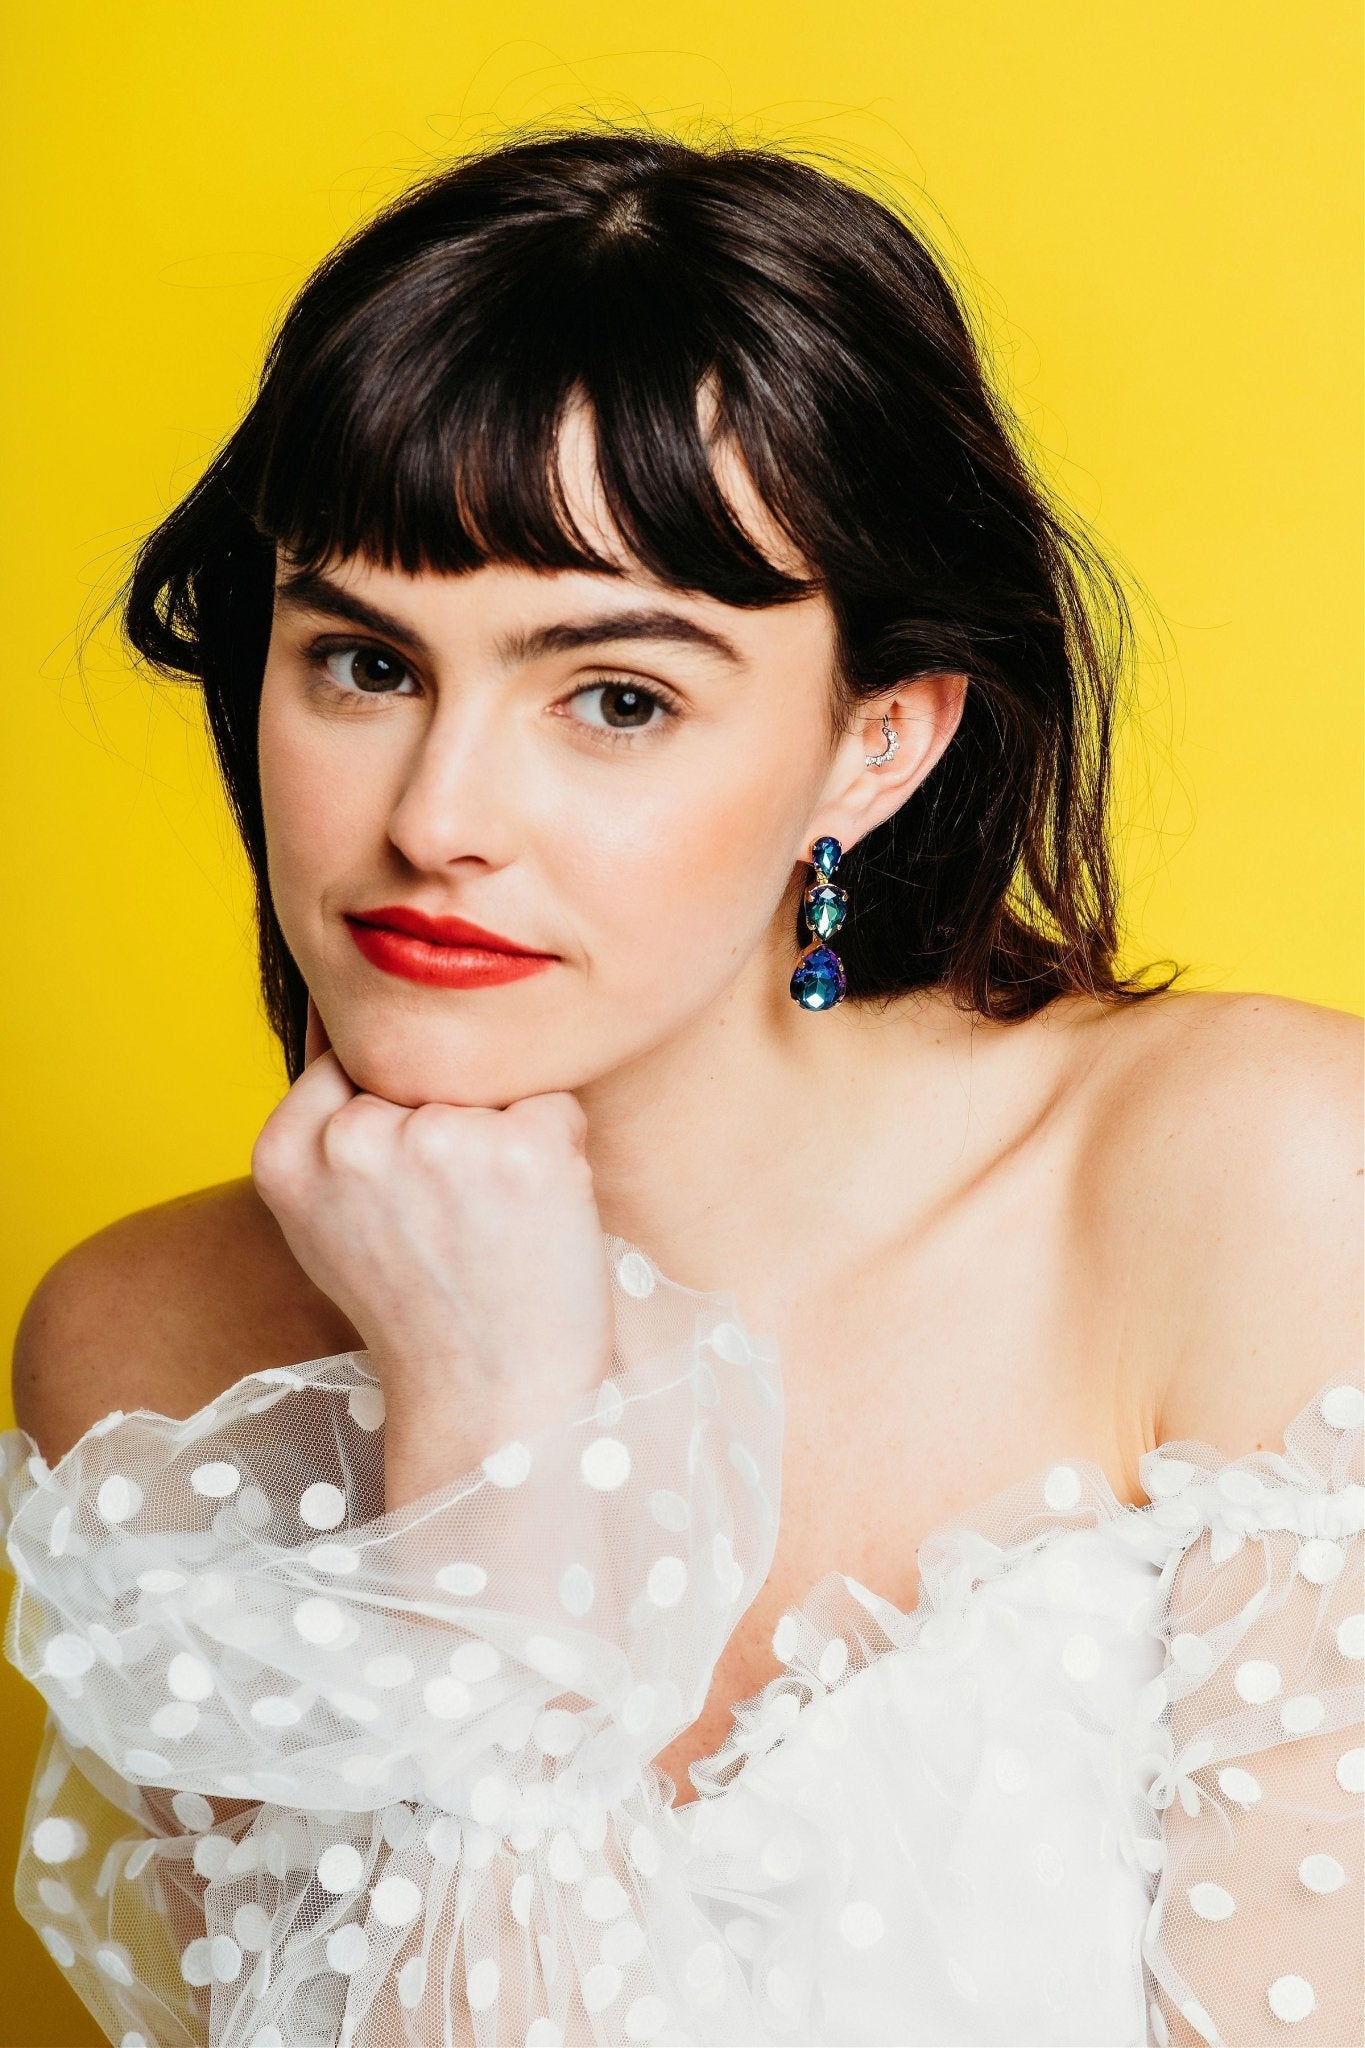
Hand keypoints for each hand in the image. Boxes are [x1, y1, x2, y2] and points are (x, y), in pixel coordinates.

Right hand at [251, 995, 613, 1471]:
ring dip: (505, 1131)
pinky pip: (554, 1100)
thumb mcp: (325, 1215)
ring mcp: (441, 1141)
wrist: (492, 1396)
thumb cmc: (417, 1301)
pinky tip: (535, 1215)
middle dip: (452, 1120)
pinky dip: (560, 1147)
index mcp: (283, 1154)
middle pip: (423, 1064)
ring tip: (492, 1221)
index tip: (410, 1190)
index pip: (350, 1057)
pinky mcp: (525, 1150)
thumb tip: (341, 999)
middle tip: (454, 1220)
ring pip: (489, 1078)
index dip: (397, 1113)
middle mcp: (353, 1142)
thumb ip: (319, 1117)